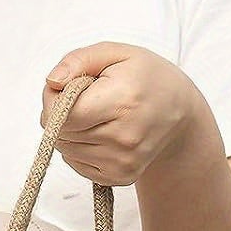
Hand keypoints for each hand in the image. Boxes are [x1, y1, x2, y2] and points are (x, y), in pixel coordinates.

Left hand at [41, 42, 209, 186]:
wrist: (178, 112)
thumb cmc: (145, 78)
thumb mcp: (116, 53)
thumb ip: (79, 61)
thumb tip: (52, 82)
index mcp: (122, 102)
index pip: (61, 115)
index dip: (54, 100)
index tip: (66, 88)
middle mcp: (123, 138)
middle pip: (60, 133)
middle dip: (62, 115)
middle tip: (89, 100)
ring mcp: (121, 162)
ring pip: (65, 150)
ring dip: (71, 132)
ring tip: (100, 116)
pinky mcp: (118, 177)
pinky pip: (76, 164)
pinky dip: (80, 148)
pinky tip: (103, 133)